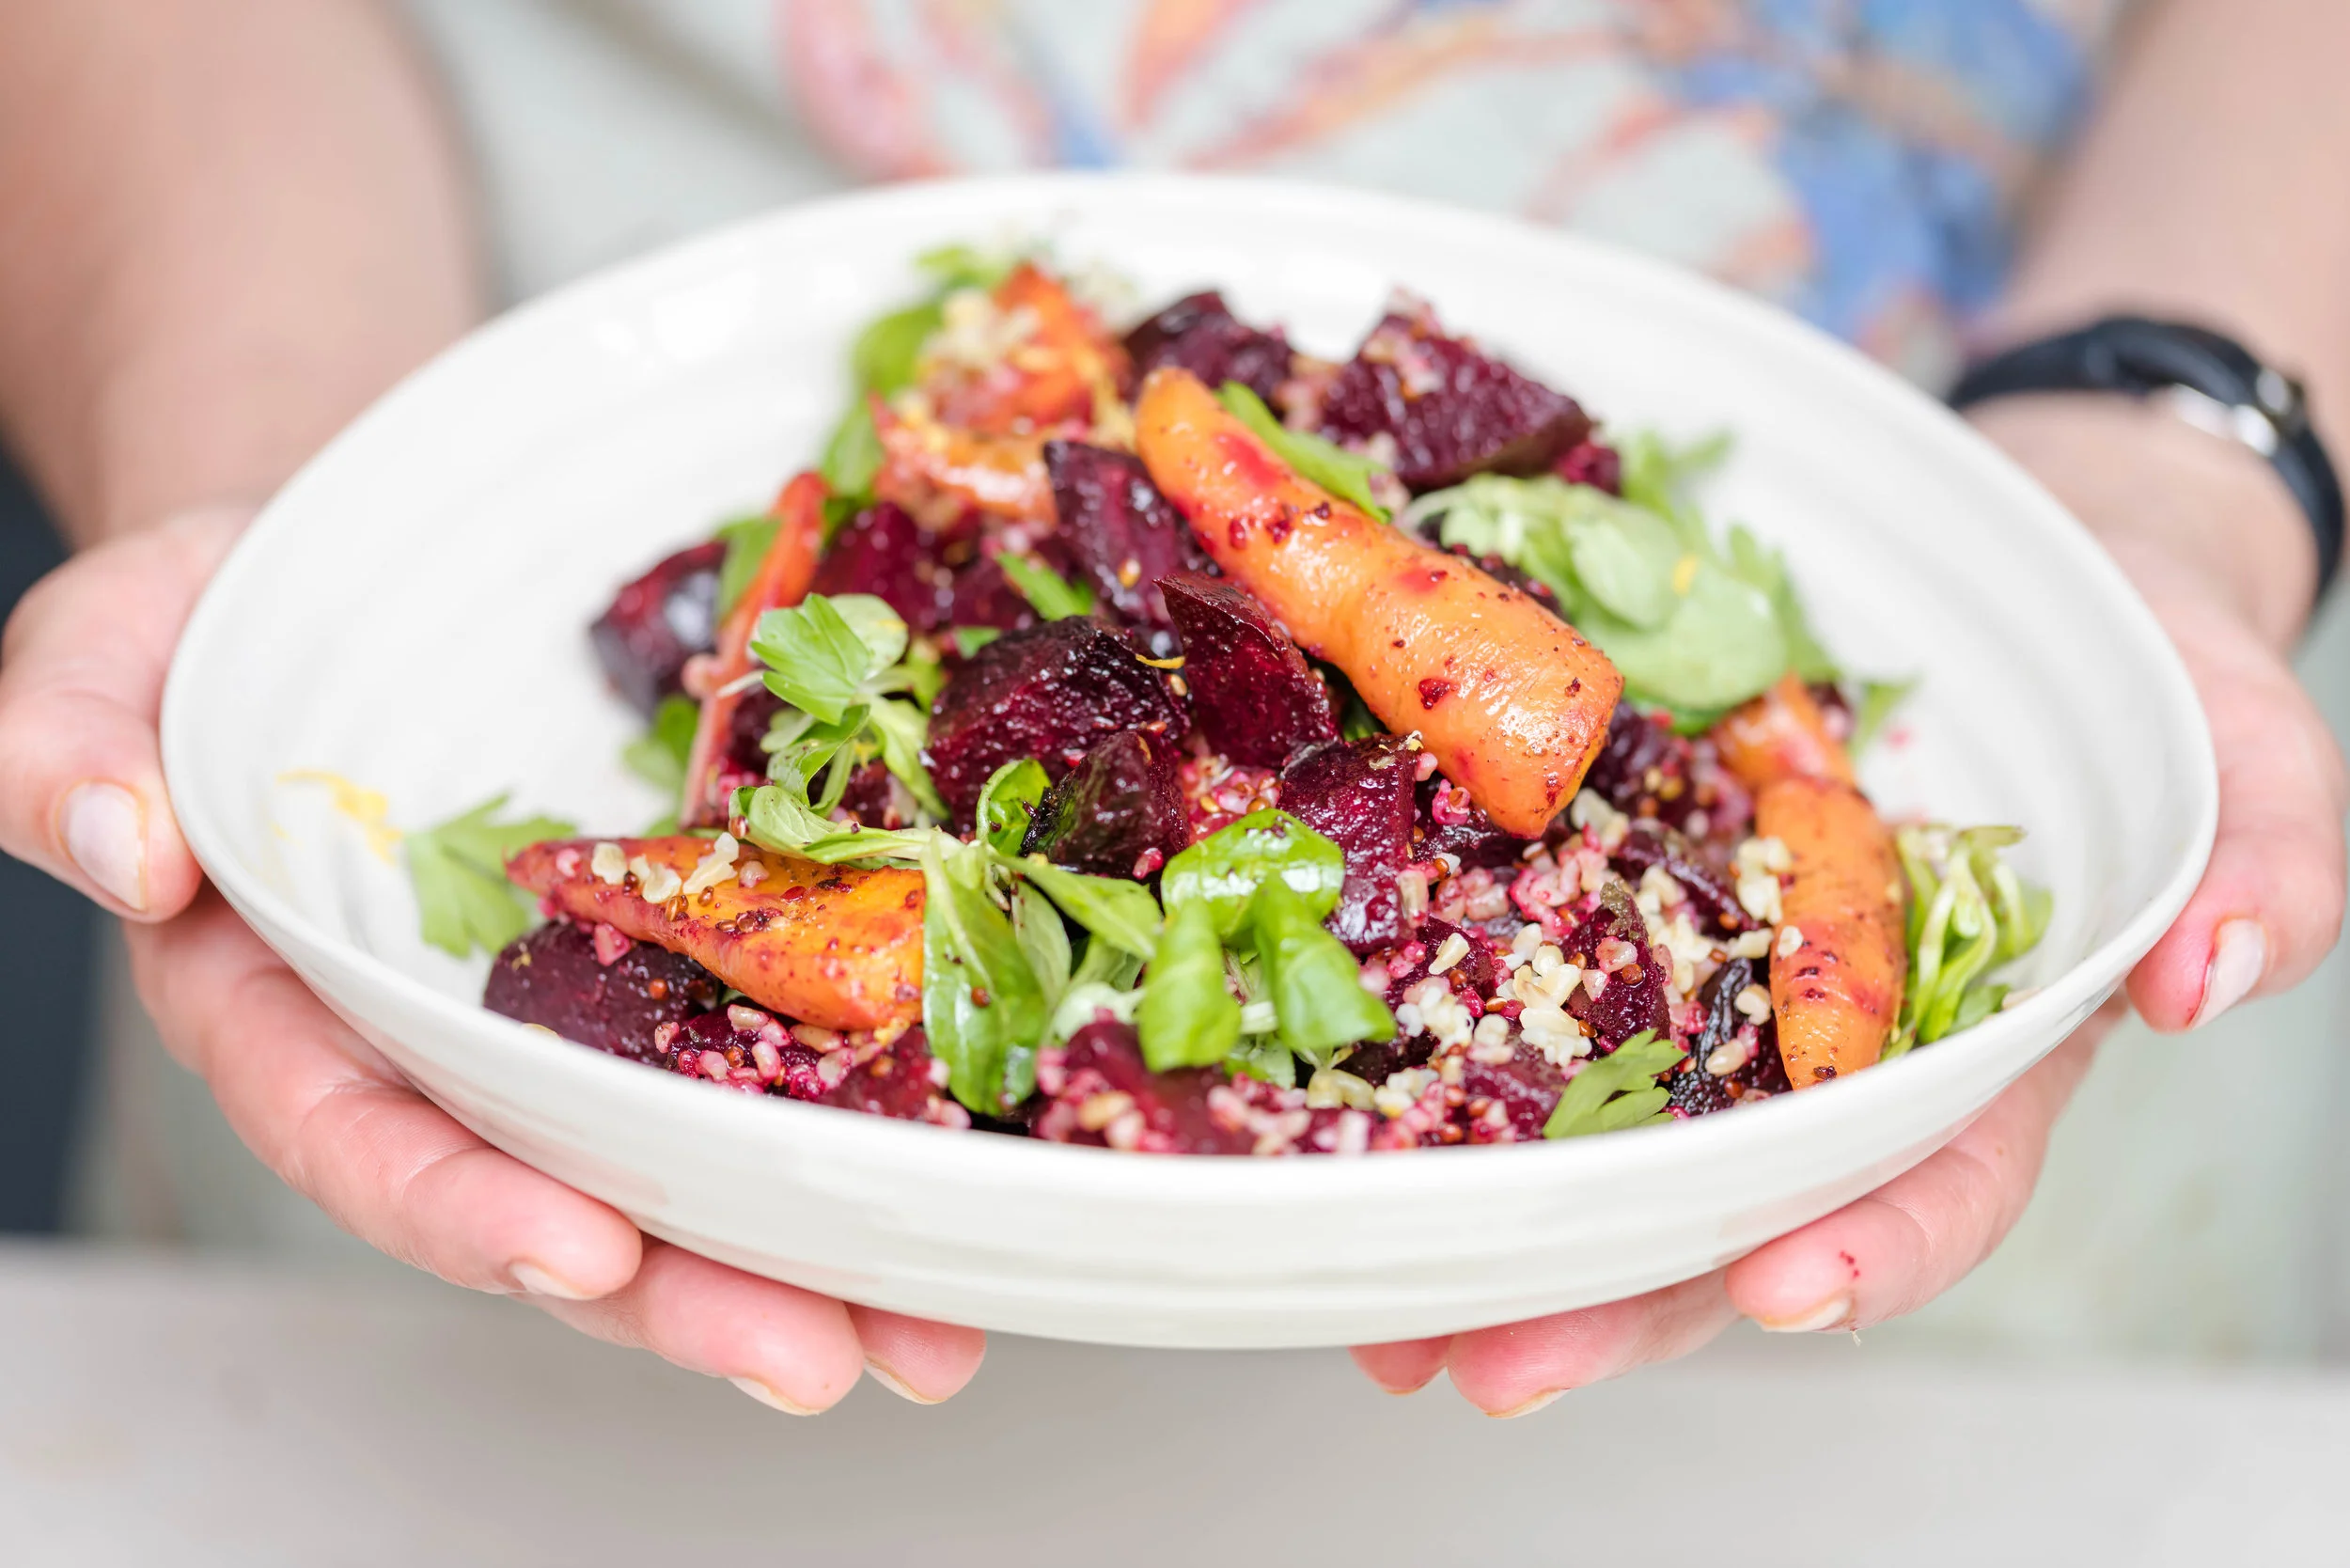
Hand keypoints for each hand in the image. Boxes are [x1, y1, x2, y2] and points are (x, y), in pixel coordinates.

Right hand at [0, 514, 984, 1411]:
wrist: (351, 541)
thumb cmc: (215, 609)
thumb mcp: (100, 649)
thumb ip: (62, 744)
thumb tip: (120, 842)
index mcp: (288, 1006)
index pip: (365, 1135)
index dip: (466, 1208)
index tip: (579, 1254)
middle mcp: (442, 1037)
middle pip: (559, 1196)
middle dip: (687, 1294)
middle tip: (825, 1357)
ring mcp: (572, 997)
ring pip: (681, 1154)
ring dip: (807, 1254)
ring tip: (928, 1329)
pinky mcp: (679, 931)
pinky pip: (764, 1032)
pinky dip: (855, 1109)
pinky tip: (959, 1168)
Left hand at [1350, 398, 2348, 1412]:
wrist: (2027, 566)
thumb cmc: (2150, 674)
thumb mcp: (2245, 747)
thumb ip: (2264, 855)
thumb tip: (2214, 973)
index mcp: (1981, 1057)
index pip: (1933, 1182)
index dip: (1863, 1249)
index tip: (1775, 1288)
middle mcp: (1826, 1050)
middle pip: (1724, 1209)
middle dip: (1611, 1300)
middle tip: (1481, 1359)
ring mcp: (1715, 982)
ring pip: (1604, 1132)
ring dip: (1496, 1224)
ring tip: (1379, 1298)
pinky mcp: (1624, 892)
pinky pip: (1529, 976)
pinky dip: (1439, 1047)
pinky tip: (1350, 1105)